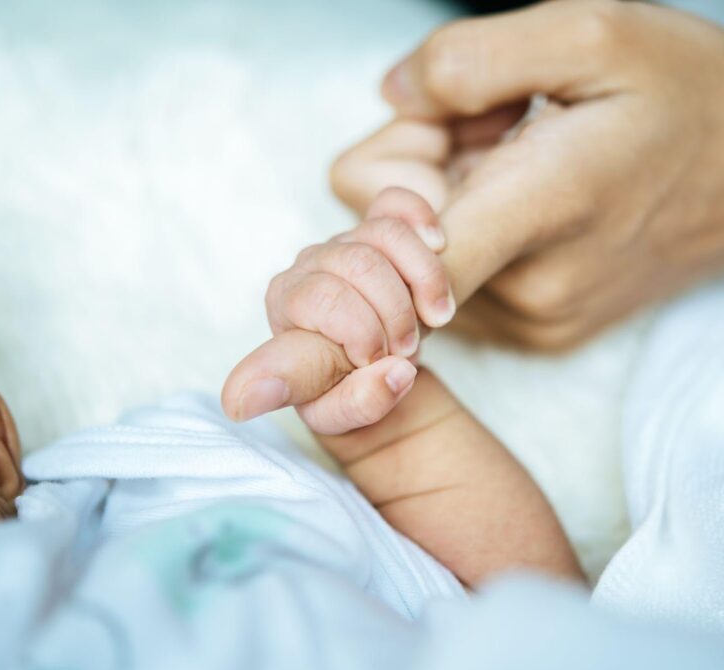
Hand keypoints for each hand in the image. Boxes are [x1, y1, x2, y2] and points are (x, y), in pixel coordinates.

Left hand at [222, 188, 453, 434]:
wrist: (363, 371)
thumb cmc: (339, 389)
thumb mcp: (338, 413)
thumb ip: (358, 404)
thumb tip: (396, 374)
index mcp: (285, 303)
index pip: (323, 298)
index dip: (362, 333)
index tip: (376, 363)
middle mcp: (308, 264)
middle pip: (359, 264)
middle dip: (396, 314)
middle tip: (408, 351)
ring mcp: (344, 241)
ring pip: (386, 233)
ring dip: (424, 279)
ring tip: (434, 319)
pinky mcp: (374, 228)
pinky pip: (396, 203)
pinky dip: (421, 219)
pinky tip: (438, 246)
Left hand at [332, 0, 723, 349]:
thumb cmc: (691, 95)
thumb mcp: (591, 32)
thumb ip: (470, 59)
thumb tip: (389, 96)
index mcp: (539, 211)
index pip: (400, 277)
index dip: (339, 286)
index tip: (291, 325)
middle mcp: (526, 292)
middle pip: (379, 227)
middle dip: (414, 156)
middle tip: (498, 119)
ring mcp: (533, 323)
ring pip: (409, 251)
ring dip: (444, 189)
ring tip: (528, 151)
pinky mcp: (539, 333)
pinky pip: (447, 274)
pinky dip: (469, 223)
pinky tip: (532, 187)